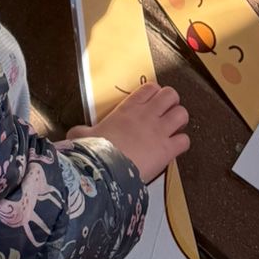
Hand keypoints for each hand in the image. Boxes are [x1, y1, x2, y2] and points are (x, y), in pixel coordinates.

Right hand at [67, 83, 189, 184]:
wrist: (106, 170)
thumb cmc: (95, 151)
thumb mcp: (83, 136)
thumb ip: (82, 131)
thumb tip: (74, 133)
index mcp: (129, 108)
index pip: (150, 88)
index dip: (155, 93)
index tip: (152, 102)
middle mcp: (147, 115)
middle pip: (171, 95)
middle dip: (171, 103)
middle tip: (165, 114)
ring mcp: (159, 131)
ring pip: (182, 113)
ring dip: (179, 121)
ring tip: (172, 129)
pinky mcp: (167, 150)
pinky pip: (185, 140)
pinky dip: (181, 144)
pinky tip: (173, 149)